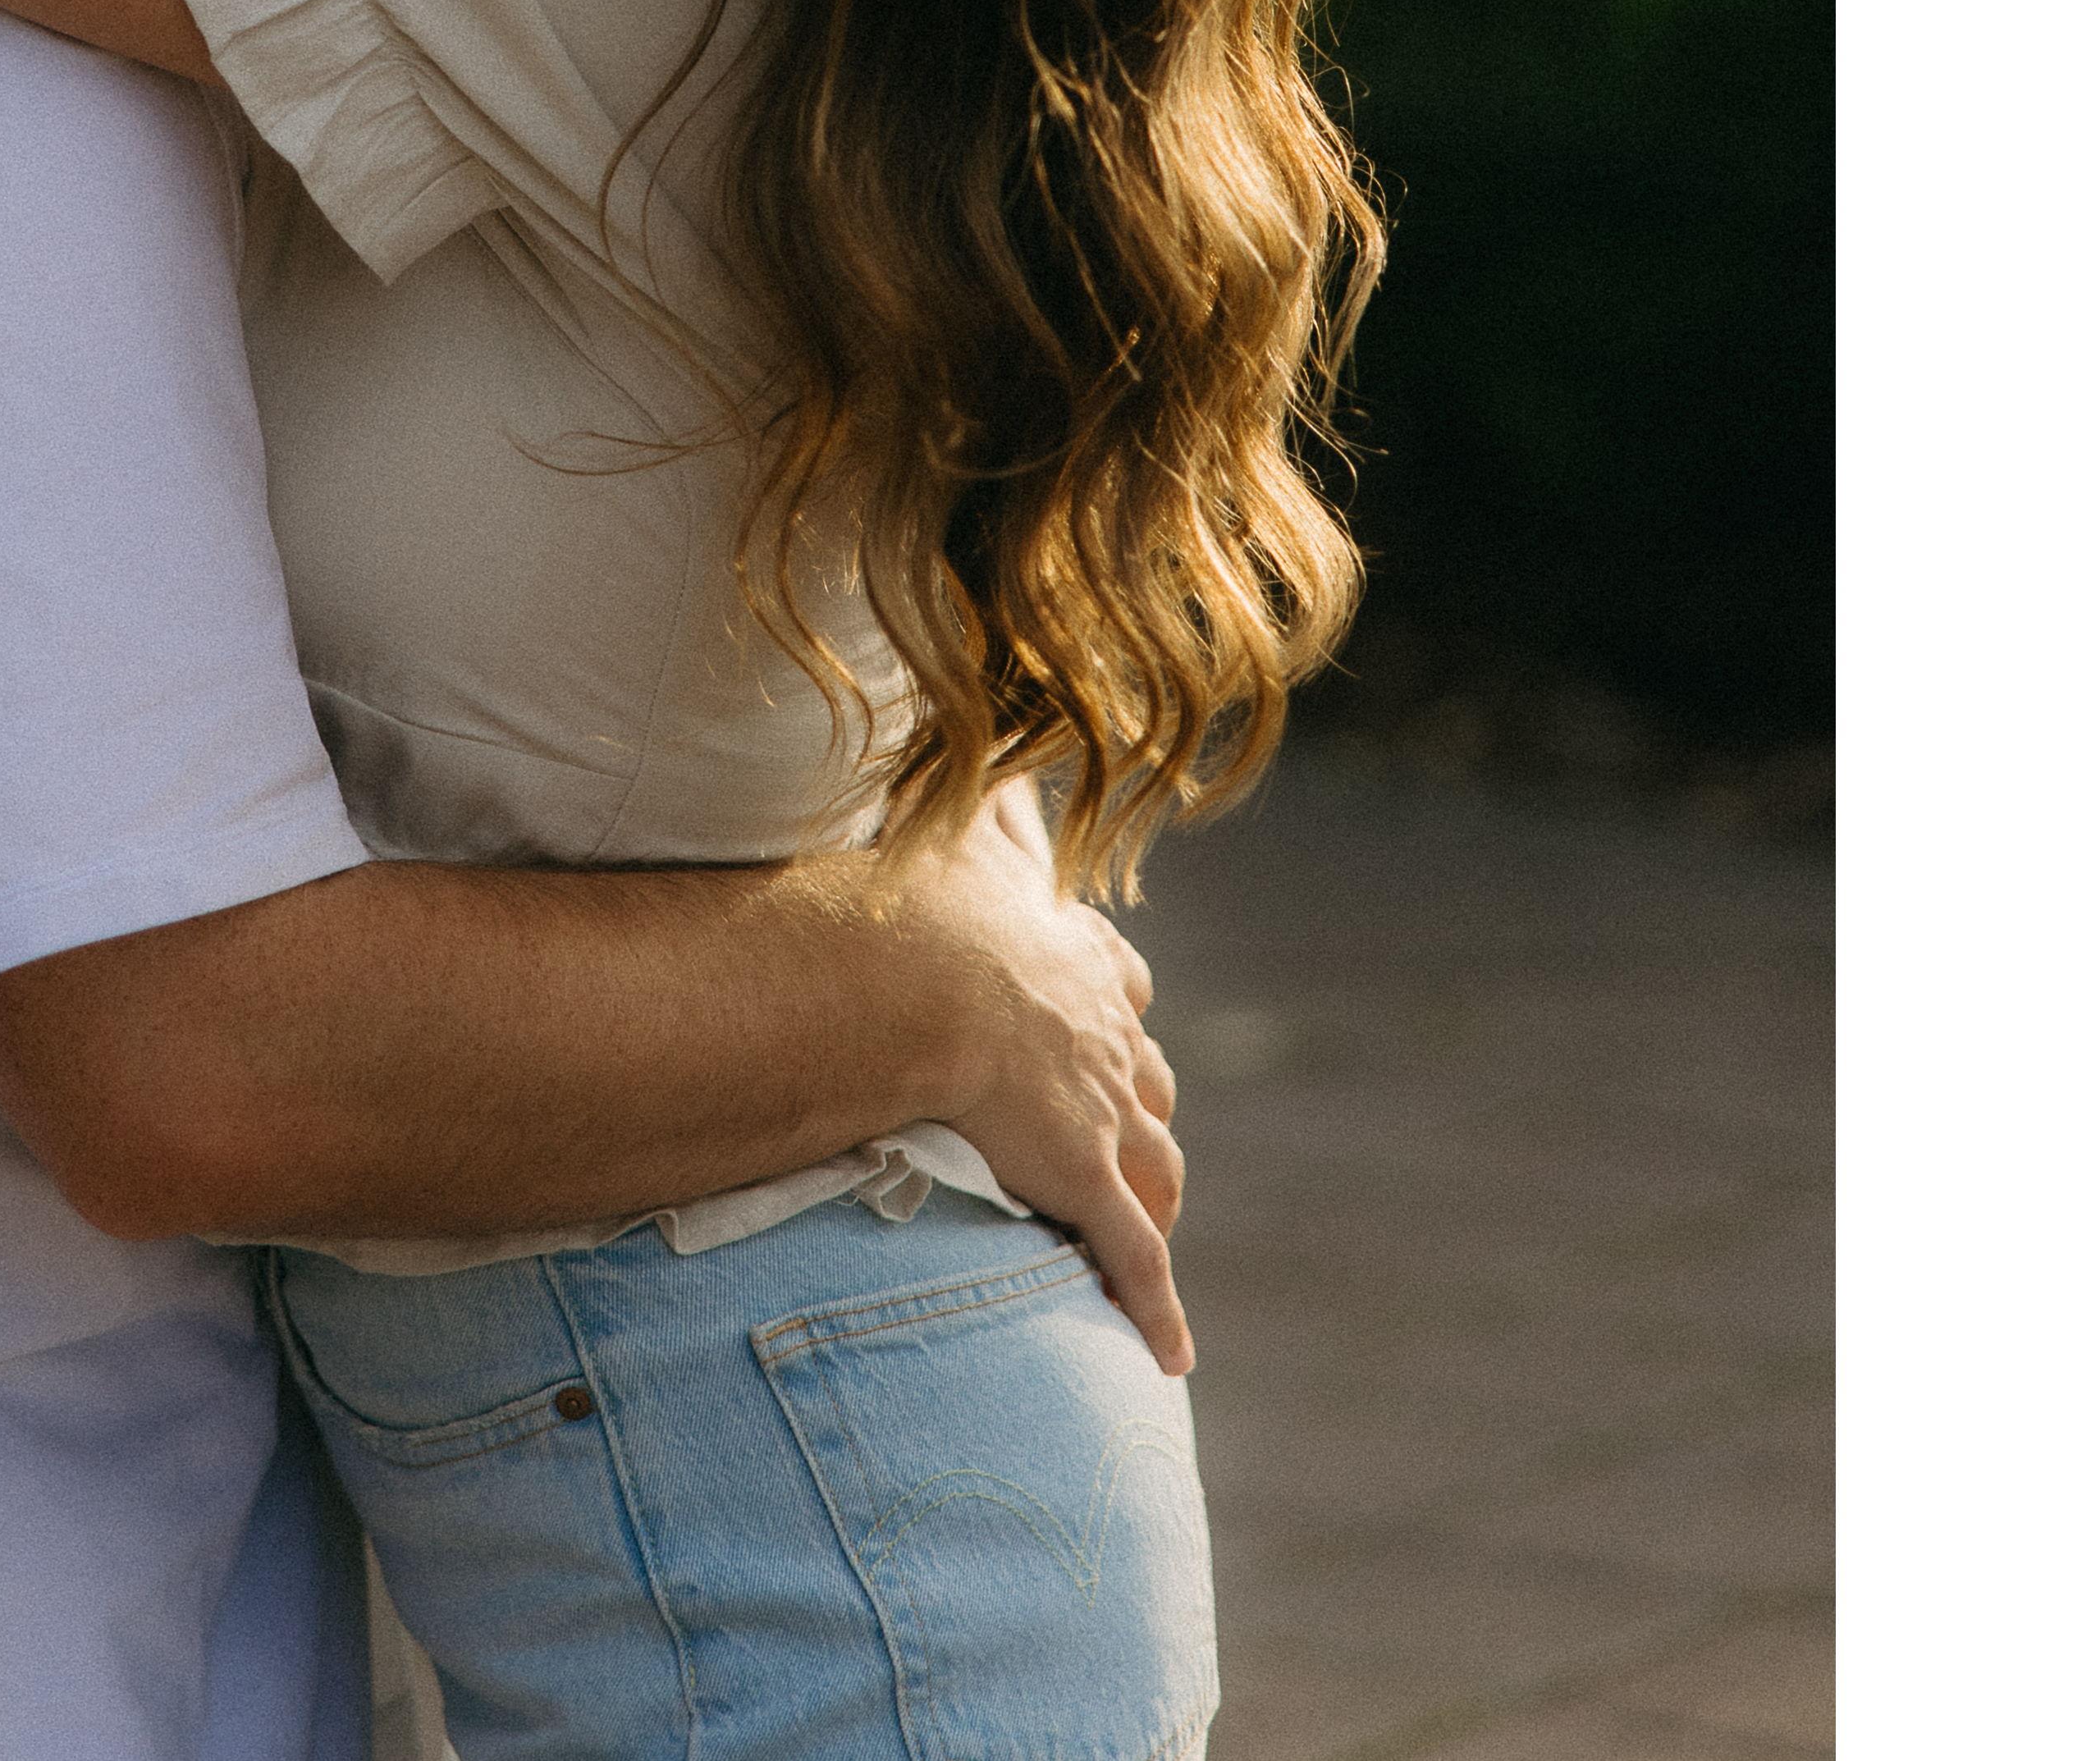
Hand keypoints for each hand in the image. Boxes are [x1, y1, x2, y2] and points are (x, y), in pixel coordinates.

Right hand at [914, 799, 1194, 1374]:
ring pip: (1154, 1168)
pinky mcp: (1087, 1180)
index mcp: (1076, 961)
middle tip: (1132, 1138)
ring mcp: (1104, 1113)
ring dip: (1154, 1201)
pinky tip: (1169, 1350)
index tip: (1111, 1015)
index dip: (1113, 1005)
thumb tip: (1007, 749)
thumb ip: (989, 797)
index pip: (1115, 984)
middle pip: (1149, 1082)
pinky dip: (1154, 1305)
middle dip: (1144, 1109)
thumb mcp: (970, 834)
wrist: (930, 978)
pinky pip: (1132, 1258)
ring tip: (1150, 1232)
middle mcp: (1107, 1038)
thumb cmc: (933, 901)